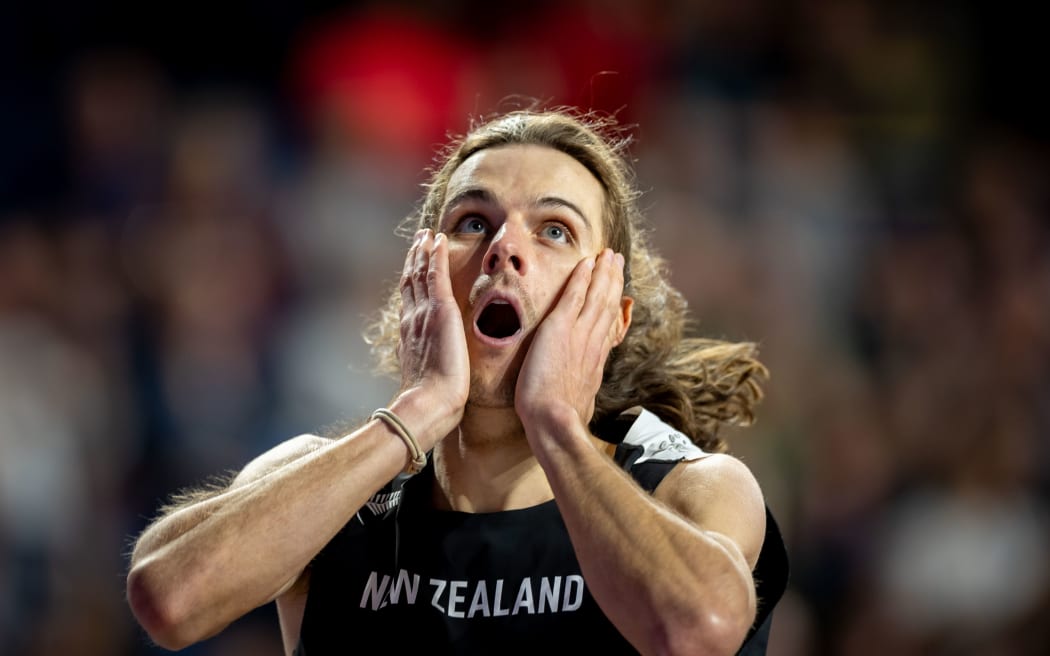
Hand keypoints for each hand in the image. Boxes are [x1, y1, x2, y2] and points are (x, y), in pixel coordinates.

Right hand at [395, 230, 469, 443]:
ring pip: (420, 273)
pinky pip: (436, 274)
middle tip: (418, 241)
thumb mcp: (425, 381)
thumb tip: (429, 373)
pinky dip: (435, 254)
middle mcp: (411, 321)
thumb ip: (427, 369)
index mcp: (409, 337)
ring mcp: (423, 313)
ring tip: (427, 235)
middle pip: (411, 282)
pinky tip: (438, 239)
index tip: (413, 268)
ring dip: (423, 251)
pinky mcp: (439, 310)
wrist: (429, 403)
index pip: (409, 302)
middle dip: (414, 260)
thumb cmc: (431, 402)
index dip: (411, 282)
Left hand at [515, 249, 627, 434]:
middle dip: (613, 280)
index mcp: (596, 360)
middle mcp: (593, 343)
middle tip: (618, 260)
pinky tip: (587, 262)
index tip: (618, 289)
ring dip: (603, 272)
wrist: (555, 421)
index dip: (614, 304)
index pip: (608, 325)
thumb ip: (581, 395)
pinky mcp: (561, 327)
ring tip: (608, 255)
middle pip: (608, 304)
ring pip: (597, 296)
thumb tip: (581, 402)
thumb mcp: (580, 406)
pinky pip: (575, 295)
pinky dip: (582, 277)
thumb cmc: (561, 421)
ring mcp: (579, 334)